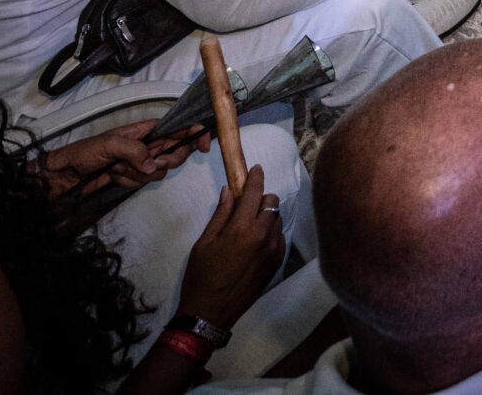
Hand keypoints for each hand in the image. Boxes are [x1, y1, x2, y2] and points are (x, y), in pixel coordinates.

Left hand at [41, 120, 193, 196]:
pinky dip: (128, 183)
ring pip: (159, 171)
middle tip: (149, 164)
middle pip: (175, 152)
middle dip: (164, 160)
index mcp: (146, 130)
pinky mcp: (132, 178)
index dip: (195, 133)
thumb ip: (134, 151)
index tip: (204, 145)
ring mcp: (140, 162)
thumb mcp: (109, 145)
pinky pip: (143, 183)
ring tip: (117, 169)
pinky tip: (112, 177)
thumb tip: (154, 164)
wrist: (63, 175)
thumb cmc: (85, 152)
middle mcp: (148, 145)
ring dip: (138, 174)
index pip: (178, 128)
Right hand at [173, 163, 285, 330]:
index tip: (256, 169)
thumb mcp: (204, 242)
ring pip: (277, 219)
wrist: (211, 312)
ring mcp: (273, 250)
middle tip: (245, 206)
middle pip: (271, 202)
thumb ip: (220, 215)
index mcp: (241, 228)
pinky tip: (255, 242)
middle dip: (260, 199)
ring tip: (248, 227)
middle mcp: (263, 236)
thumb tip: (229, 192)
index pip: (255, 192)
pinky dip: (270, 233)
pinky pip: (279, 237)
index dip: (256, 177)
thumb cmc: (202, 276)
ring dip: (266, 216)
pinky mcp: (277, 262)